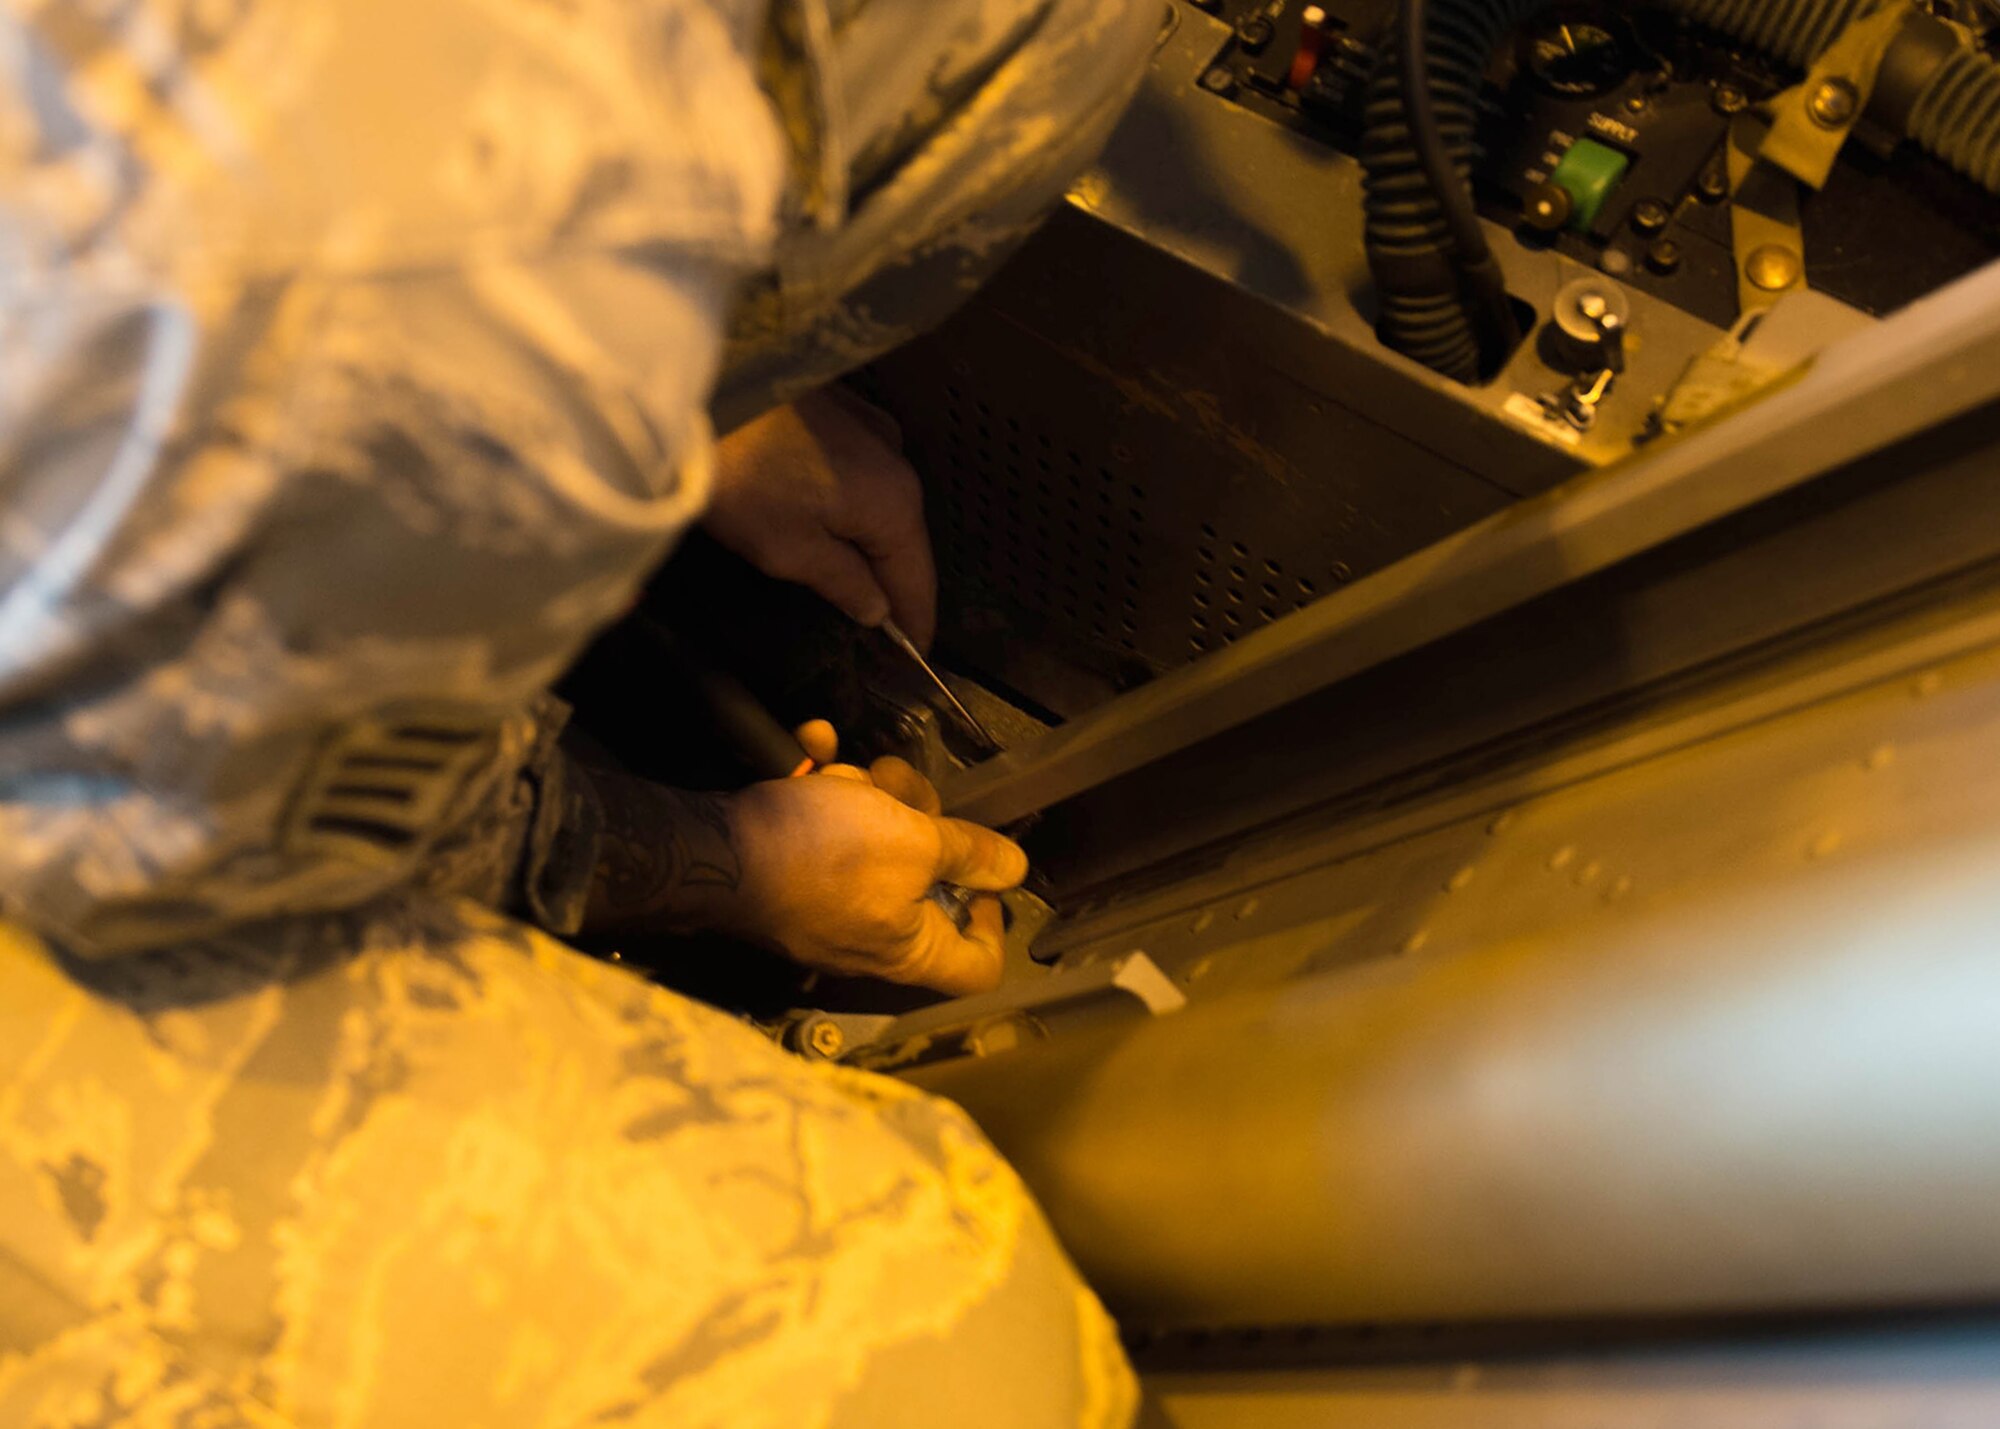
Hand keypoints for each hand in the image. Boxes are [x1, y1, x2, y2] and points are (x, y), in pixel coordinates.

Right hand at [576, 723, 1022, 994]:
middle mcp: (871, 936)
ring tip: (842, 774)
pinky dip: (822, 785)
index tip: (982, 872)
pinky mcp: (793, 871)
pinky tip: (814, 746)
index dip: (994, 921)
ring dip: (865, 793)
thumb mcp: (915, 843)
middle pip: (924, 879)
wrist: (713, 848)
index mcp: (910, 949)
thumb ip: (970, 854)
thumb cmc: (823, 857)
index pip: (978, 967)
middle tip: (900, 791)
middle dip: (918, 819)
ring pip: (875, 841)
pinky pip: (824, 826)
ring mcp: (828, 903)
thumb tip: (1015, 870)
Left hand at [704, 390, 937, 647]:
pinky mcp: (843, 410)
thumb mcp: (789, 550)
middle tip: (886, 628)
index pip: (917, 577)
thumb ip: (844, 582)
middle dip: (895, 583)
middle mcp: (897, 459)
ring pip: (882, 504)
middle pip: (904, 538)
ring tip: (861, 583)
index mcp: (894, 502)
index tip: (916, 655)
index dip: (916, 620)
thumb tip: (879, 608)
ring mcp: (872, 428)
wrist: (698, 390)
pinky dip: (855, 509)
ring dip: (873, 543)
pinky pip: (862, 475)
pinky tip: (837, 527)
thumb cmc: (742, 480)